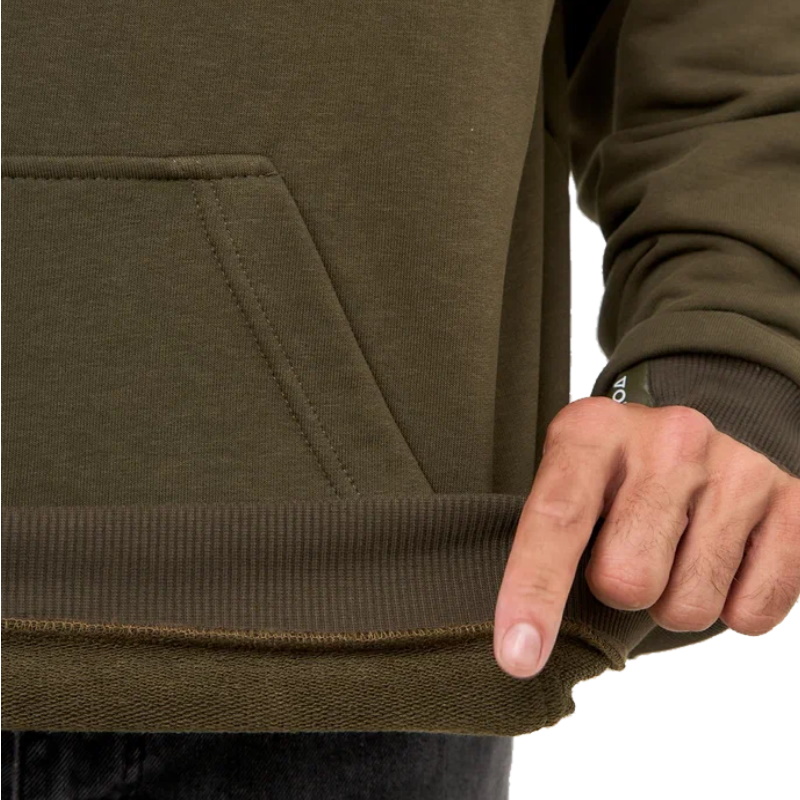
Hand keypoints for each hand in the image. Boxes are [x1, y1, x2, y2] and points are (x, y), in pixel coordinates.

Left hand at [493, 396, 799, 678]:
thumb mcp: (573, 480)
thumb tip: (527, 638)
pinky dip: (729, 605)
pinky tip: (722, 558)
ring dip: (673, 603)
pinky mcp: (793, 502)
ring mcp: (737, 467)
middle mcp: (668, 439)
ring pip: (688, 607)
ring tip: (675, 553)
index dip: (532, 593)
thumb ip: (554, 539)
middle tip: (629, 557)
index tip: (516, 657)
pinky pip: (750, 614)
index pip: (557, 519)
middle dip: (619, 592)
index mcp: (595, 431)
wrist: (709, 432)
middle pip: (627, 580)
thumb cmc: (622, 475)